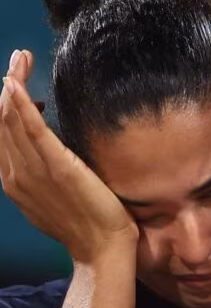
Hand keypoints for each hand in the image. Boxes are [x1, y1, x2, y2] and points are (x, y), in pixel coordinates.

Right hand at [0, 50, 138, 262]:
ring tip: (20, 59)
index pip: (1, 133)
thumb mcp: (57, 195)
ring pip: (10, 119)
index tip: (17, 80)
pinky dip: (21, 105)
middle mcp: (16, 174)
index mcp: (15, 179)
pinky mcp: (58, 168)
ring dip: (13, 84)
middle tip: (18, 58)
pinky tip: (16, 84)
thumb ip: (46, 173)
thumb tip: (51, 153)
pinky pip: (32, 130)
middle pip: (1, 120)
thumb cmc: (89, 224)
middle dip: (8, 84)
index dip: (6, 103)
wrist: (104, 249)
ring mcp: (34, 172)